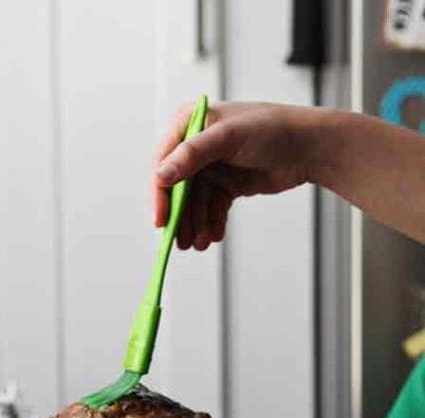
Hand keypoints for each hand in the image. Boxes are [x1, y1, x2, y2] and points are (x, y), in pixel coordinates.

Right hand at [153, 101, 316, 249]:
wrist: (309, 147)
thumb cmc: (272, 129)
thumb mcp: (228, 137)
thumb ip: (192, 155)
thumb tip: (161, 176)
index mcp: (190, 123)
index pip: (163, 162)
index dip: (160, 194)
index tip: (161, 220)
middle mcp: (197, 145)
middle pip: (178, 187)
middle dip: (181, 216)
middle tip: (182, 241)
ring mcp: (212, 165)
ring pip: (195, 202)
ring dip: (196, 224)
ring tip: (201, 243)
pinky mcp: (227, 183)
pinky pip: (212, 208)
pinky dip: (212, 223)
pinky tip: (215, 235)